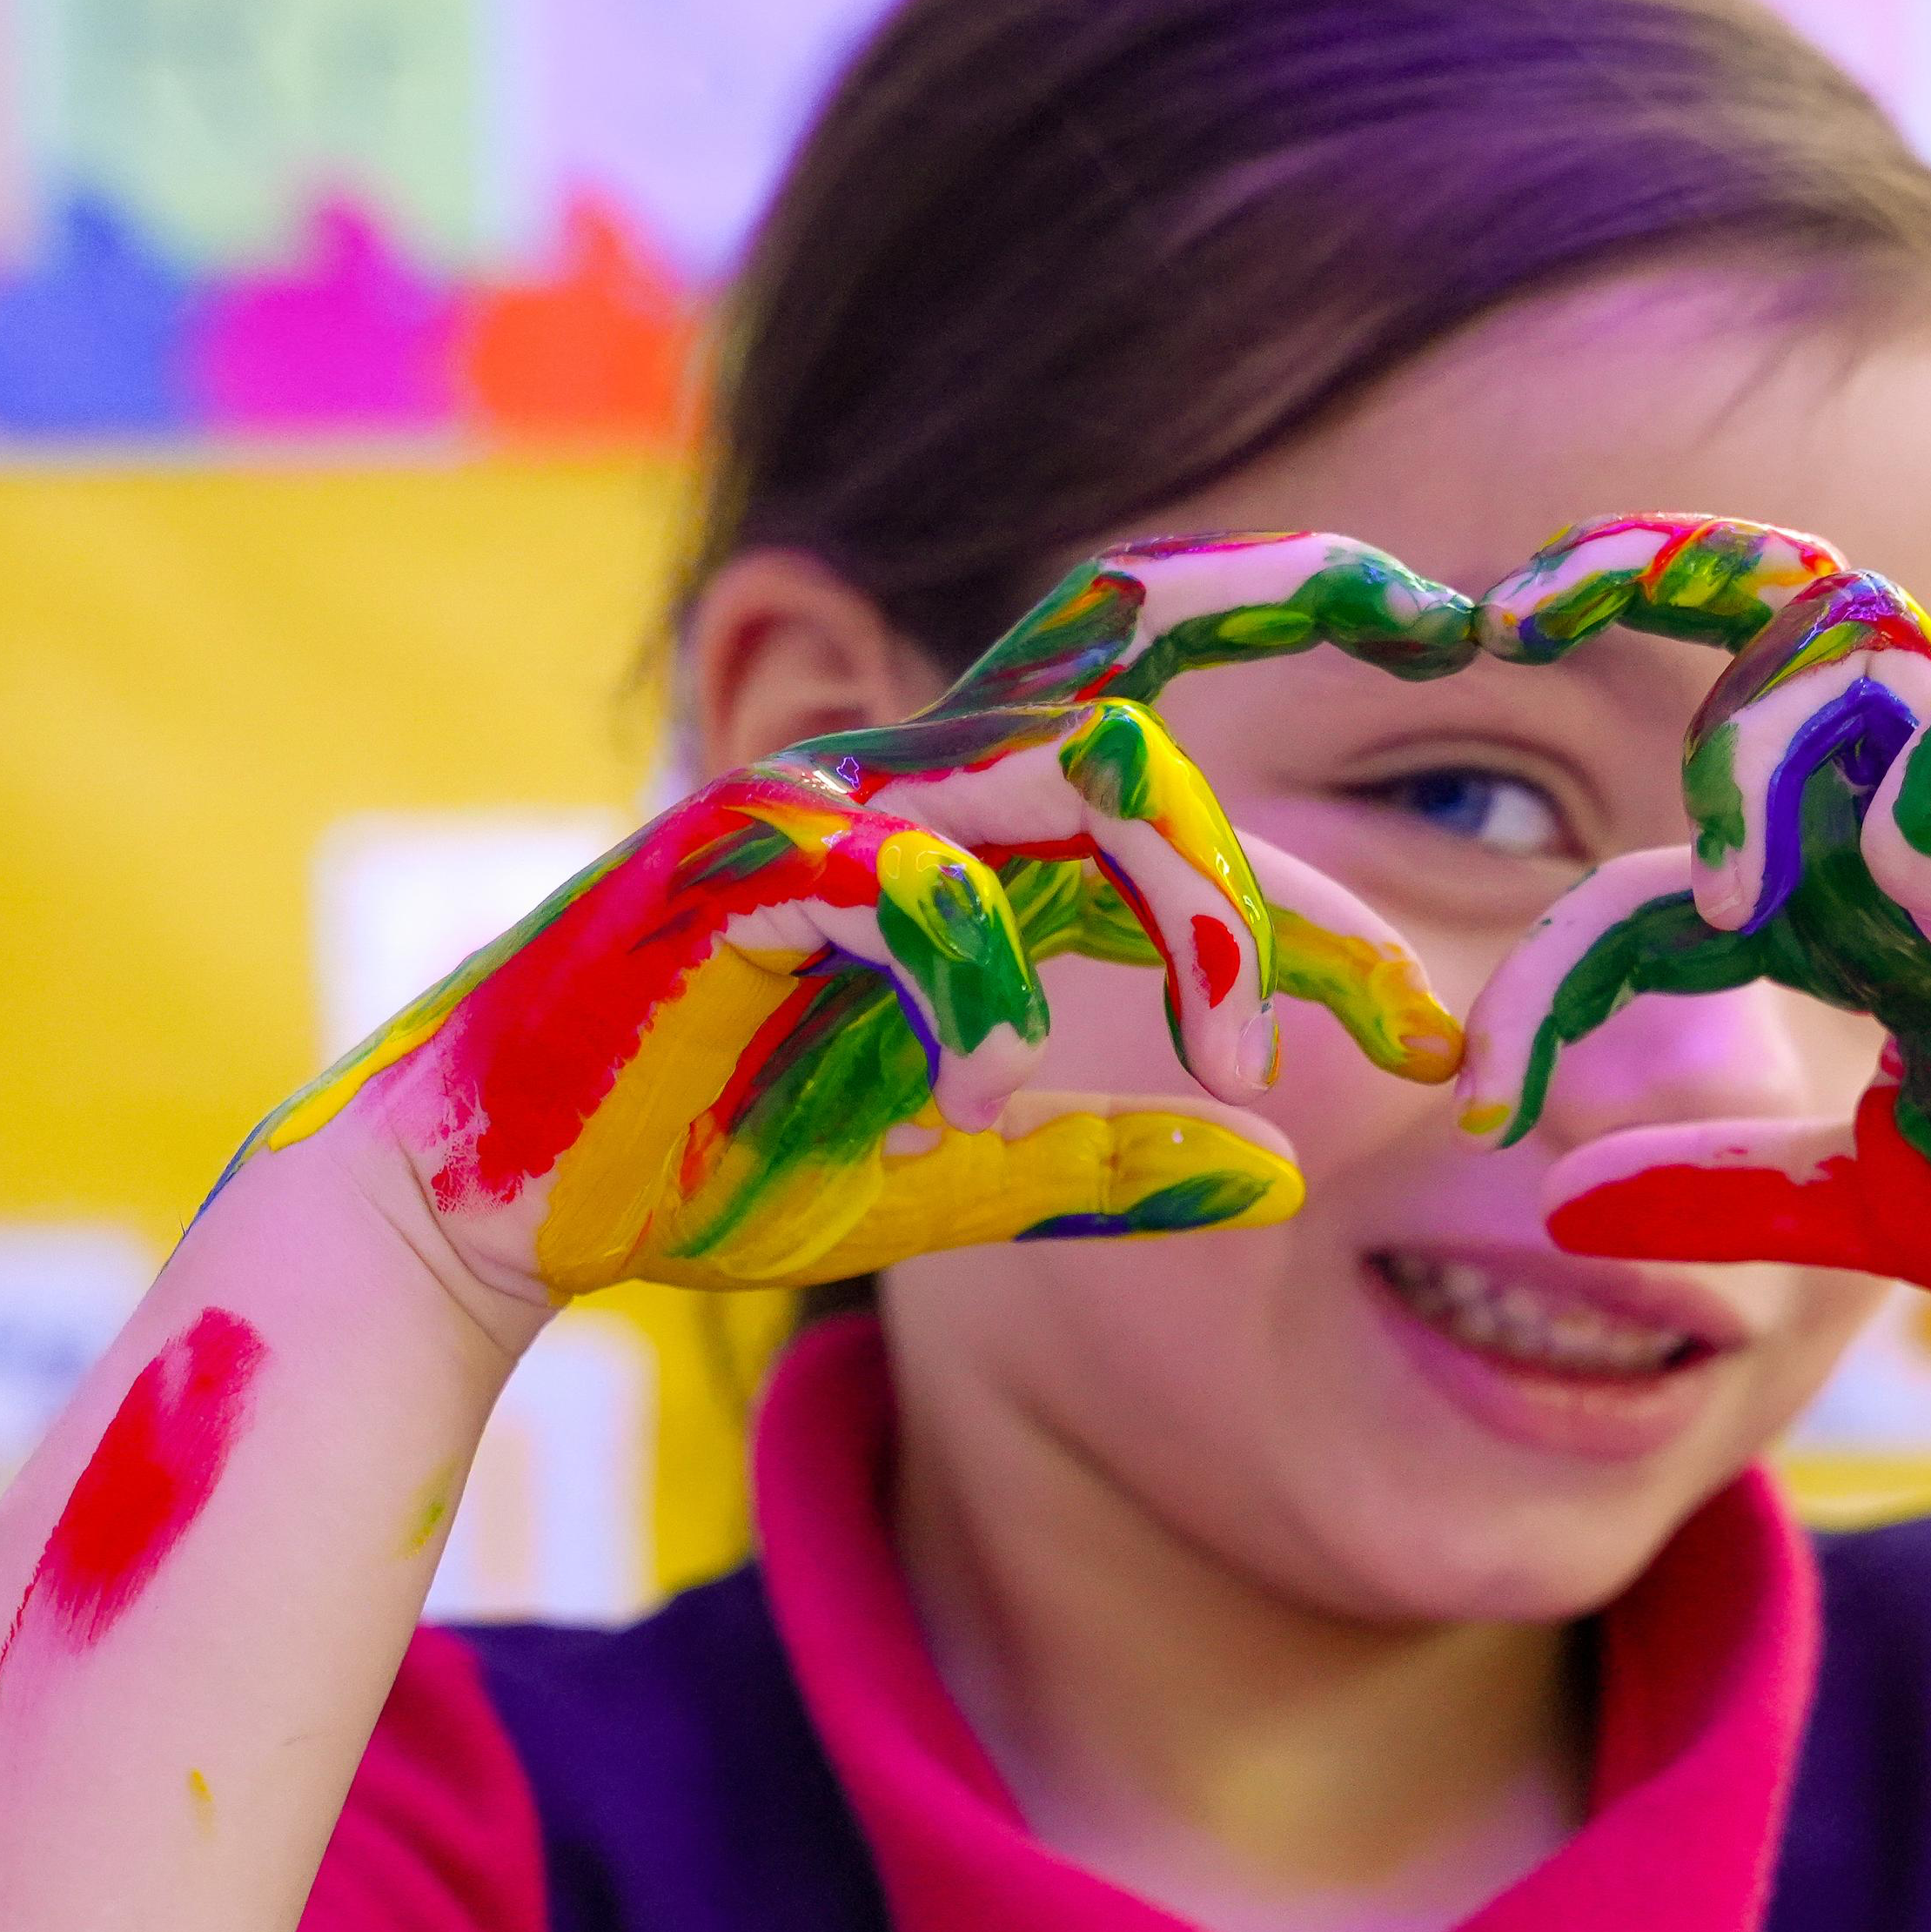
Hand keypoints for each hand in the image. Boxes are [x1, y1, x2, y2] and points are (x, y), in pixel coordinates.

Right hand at [235, 532, 1479, 1301]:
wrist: (481, 1191)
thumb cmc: (712, 1157)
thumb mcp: (952, 1177)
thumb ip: (1102, 1160)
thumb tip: (1278, 1183)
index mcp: (978, 851)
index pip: (1199, 846)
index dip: (1334, 928)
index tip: (1449, 1050)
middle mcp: (917, 788)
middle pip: (1165, 740)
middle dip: (1303, 856)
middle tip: (1414, 1010)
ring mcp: (825, 800)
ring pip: (1072, 766)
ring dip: (1183, 904)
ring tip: (1240, 1060)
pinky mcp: (730, 854)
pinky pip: (896, 871)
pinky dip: (968, 976)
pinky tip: (995, 1084)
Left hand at [1453, 520, 1930, 1336]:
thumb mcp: (1877, 1209)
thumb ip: (1724, 1195)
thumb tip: (1551, 1208)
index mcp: (1860, 908)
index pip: (1667, 873)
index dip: (1560, 957)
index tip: (1483, 1080)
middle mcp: (1921, 824)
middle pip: (1762, 633)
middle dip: (1632, 574)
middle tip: (1505, 606)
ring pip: (1845, 649)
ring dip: (1750, 732)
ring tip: (1721, 873)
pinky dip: (1890, 812)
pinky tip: (1892, 929)